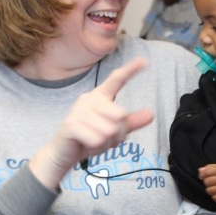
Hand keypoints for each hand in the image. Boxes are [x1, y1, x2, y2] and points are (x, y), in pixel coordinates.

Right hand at [29, 58, 153, 189]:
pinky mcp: (71, 124)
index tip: (145, 61)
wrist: (63, 153)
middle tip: (104, 138)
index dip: (131, 70)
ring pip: (110, 130)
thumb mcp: (114, 131)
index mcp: (100, 96)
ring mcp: (78, 110)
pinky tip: (86, 144)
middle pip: (121, 116)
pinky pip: (98, 139)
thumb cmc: (89, 137)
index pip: (117, 80)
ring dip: (106, 142)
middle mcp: (89, 98)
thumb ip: (131, 122)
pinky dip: (96, 146)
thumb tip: (151, 114)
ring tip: (94, 140)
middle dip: (118, 134)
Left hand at [198, 163, 215, 202]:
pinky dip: (215, 196)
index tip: (202, 176)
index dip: (202, 174)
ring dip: (211, 189)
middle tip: (212, 182)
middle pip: (206, 182)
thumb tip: (200, 171)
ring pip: (209, 191)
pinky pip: (215, 198)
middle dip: (207, 182)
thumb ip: (209, 167)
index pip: (205, 172)